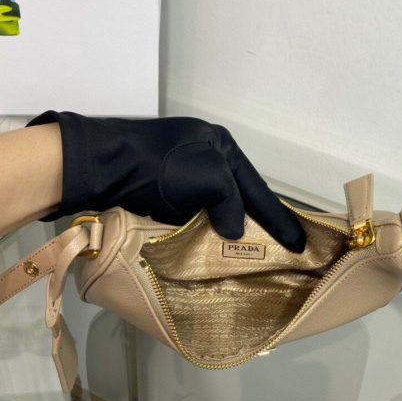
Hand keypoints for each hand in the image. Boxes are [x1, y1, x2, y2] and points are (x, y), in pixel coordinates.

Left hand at [27, 111, 305, 252]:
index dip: (279, 217)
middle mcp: (204, 154)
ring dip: (227, 229)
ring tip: (246, 256)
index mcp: (220, 145)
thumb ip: (230, 204)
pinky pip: (192, 212)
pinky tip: (209, 248)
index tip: (299, 242)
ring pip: (214, 206)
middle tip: (277, 251)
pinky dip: (203, 230)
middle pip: (238, 195)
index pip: (257, 187)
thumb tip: (234, 231)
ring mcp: (180, 170)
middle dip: (256, 222)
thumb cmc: (160, 167)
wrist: (101, 165)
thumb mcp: (208, 178)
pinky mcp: (159, 187)